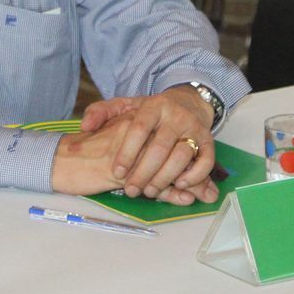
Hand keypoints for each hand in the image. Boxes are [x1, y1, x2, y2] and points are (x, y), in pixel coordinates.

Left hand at [52, 114, 212, 204]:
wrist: (187, 102)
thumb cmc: (151, 111)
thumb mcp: (125, 105)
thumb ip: (101, 112)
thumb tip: (85, 125)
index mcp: (153, 106)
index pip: (138, 129)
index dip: (127, 152)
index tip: (116, 172)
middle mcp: (175, 115)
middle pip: (160, 147)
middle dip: (144, 172)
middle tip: (131, 190)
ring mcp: (194, 128)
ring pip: (182, 156)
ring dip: (165, 178)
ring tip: (150, 192)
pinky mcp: (208, 140)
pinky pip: (206, 160)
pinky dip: (195, 175)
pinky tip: (179, 185)